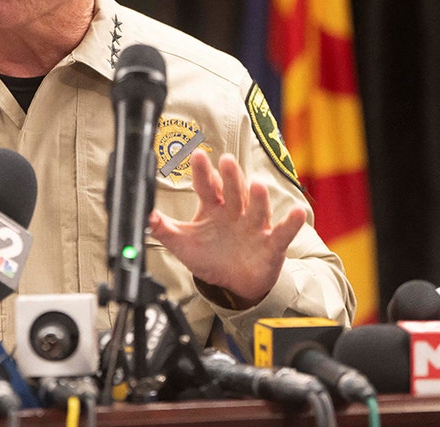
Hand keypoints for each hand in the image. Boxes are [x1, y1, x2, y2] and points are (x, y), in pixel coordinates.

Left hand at [147, 149, 304, 305]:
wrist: (235, 285)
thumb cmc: (211, 258)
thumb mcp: (183, 243)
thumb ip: (162, 228)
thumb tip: (142, 215)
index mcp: (213, 207)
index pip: (206, 186)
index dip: (202, 172)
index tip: (196, 155)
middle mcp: (235, 212)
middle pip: (233, 190)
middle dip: (230, 176)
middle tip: (226, 160)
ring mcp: (254, 226)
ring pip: (256, 208)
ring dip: (257, 197)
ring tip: (255, 185)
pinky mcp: (271, 244)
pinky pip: (282, 232)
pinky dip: (291, 223)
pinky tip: (297, 213)